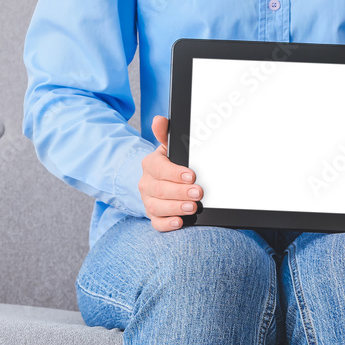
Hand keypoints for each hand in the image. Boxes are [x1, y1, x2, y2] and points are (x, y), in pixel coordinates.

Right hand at [139, 115, 201, 231]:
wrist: (159, 181)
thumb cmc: (169, 163)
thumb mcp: (168, 147)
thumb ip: (165, 134)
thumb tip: (159, 120)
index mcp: (150, 164)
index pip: (159, 168)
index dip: (175, 173)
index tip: (192, 175)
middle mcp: (146, 183)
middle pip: (160, 190)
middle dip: (180, 192)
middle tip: (198, 193)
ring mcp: (148, 201)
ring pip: (157, 207)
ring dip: (176, 208)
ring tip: (193, 208)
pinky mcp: (153, 216)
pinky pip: (156, 223)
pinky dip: (167, 224)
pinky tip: (179, 222)